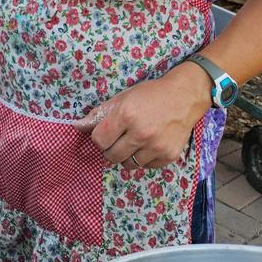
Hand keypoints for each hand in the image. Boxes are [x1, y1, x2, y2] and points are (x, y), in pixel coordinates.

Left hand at [75, 63, 211, 168]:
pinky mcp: (168, 156)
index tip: (106, 132)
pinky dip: (143, 159)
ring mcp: (156, 147)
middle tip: (118, 138)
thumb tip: (77, 127)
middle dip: (110, 149)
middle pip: (111, 156)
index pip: (99, 140)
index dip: (99, 137)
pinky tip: (148, 144)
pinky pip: (146, 167)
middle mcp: (141, 133)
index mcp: (126, 115)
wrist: (184, 97)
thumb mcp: (122, 98)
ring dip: (127, 155)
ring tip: (134, 141)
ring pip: (128, 164)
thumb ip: (99, 114)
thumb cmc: (150, 94)